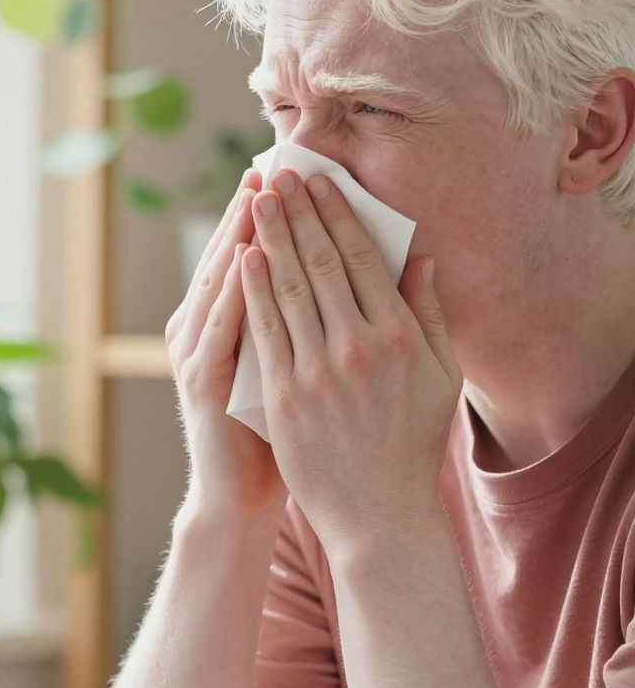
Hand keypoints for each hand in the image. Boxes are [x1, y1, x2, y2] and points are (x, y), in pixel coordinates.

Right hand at [166, 169, 286, 518]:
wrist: (241, 494)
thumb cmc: (281, 433)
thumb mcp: (296, 368)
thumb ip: (313, 319)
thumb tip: (349, 270)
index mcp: (233, 322)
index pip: (256, 254)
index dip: (278, 215)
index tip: (301, 172)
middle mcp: (207, 327)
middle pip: (234, 255)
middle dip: (256, 210)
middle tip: (274, 163)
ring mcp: (199, 351)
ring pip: (221, 280)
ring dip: (239, 234)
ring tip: (259, 193)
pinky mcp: (201, 379)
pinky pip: (219, 325)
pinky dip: (232, 289)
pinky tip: (248, 257)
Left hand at [243, 170, 461, 559]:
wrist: (378, 514)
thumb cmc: (412, 444)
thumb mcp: (441, 377)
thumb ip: (429, 314)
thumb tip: (420, 258)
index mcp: (398, 337)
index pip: (360, 259)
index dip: (336, 214)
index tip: (319, 181)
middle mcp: (357, 348)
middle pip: (319, 264)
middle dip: (297, 212)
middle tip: (279, 173)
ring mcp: (317, 373)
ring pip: (287, 290)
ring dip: (270, 238)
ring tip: (257, 201)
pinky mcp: (285, 397)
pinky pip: (265, 331)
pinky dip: (253, 290)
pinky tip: (245, 257)